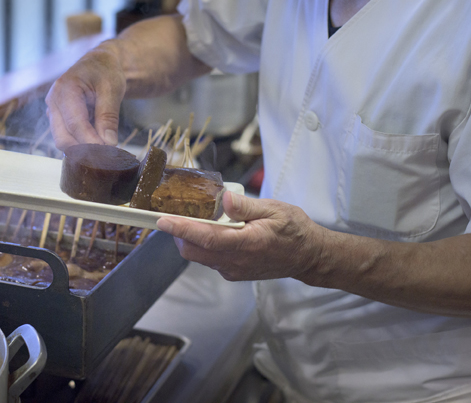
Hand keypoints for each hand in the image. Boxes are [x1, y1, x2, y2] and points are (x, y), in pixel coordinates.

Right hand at [45, 44, 126, 148]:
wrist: (99, 64)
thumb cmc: (105, 72)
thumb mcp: (112, 89)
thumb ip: (108, 116)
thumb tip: (109, 142)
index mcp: (65, 89)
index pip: (75, 123)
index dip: (90, 141)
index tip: (107, 152)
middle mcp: (53, 101)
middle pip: (62, 137)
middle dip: (83, 149)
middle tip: (106, 156)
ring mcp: (52, 111)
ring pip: (62, 140)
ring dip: (82, 148)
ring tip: (104, 149)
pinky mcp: (57, 119)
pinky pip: (66, 136)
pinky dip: (80, 143)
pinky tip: (97, 143)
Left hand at [156, 191, 324, 281]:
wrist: (308, 256)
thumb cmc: (293, 230)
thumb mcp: (274, 209)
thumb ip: (246, 205)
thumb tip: (223, 198)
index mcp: (246, 243)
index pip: (206, 238)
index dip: (181, 229)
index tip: (162, 220)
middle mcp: (236, 261)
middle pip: (193, 251)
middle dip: (178, 234)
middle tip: (175, 213)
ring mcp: (233, 270)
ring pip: (199, 256)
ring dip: (190, 239)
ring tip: (194, 218)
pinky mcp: (234, 273)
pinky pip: (209, 260)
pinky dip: (203, 245)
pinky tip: (211, 230)